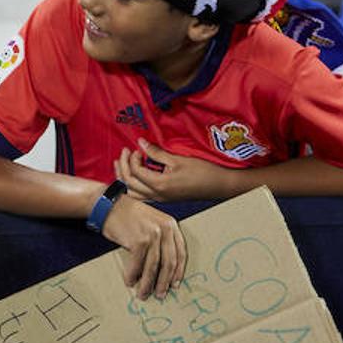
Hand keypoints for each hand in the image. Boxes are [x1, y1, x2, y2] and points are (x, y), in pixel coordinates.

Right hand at [100, 195, 185, 299]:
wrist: (109, 206)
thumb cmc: (128, 215)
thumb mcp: (152, 221)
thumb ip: (161, 238)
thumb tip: (161, 268)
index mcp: (171, 225)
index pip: (180, 253)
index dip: (178, 271)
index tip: (174, 284)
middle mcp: (165, 229)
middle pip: (169, 262)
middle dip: (164, 282)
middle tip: (160, 294)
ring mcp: (152, 235)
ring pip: (154, 267)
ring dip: (148, 283)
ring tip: (143, 294)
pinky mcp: (139, 241)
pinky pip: (137, 265)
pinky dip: (133, 275)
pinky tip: (130, 282)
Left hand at [116, 138, 233, 201]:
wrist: (220, 185)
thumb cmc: (203, 171)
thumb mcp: (178, 159)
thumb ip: (157, 152)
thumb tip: (140, 143)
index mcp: (159, 185)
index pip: (135, 172)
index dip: (132, 158)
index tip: (138, 148)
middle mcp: (157, 195)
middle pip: (129, 183)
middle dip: (122, 166)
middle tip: (124, 152)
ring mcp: (160, 199)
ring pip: (132, 193)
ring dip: (125, 178)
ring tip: (122, 164)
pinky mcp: (164, 199)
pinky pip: (141, 195)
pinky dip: (133, 186)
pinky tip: (135, 175)